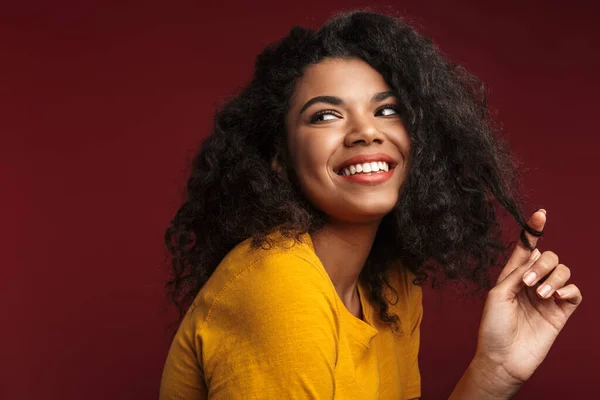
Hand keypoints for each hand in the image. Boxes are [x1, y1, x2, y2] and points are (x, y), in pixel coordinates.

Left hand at [475, 209, 582, 388]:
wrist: (503, 358)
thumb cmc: (493, 327)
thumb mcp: (498, 294)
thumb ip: (517, 273)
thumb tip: (536, 259)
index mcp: (513, 275)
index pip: (526, 248)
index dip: (533, 231)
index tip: (540, 214)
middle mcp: (532, 283)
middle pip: (549, 256)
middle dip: (542, 264)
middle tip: (528, 284)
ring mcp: (547, 297)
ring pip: (563, 270)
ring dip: (553, 278)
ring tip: (540, 295)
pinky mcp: (561, 312)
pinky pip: (575, 292)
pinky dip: (568, 290)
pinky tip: (556, 298)